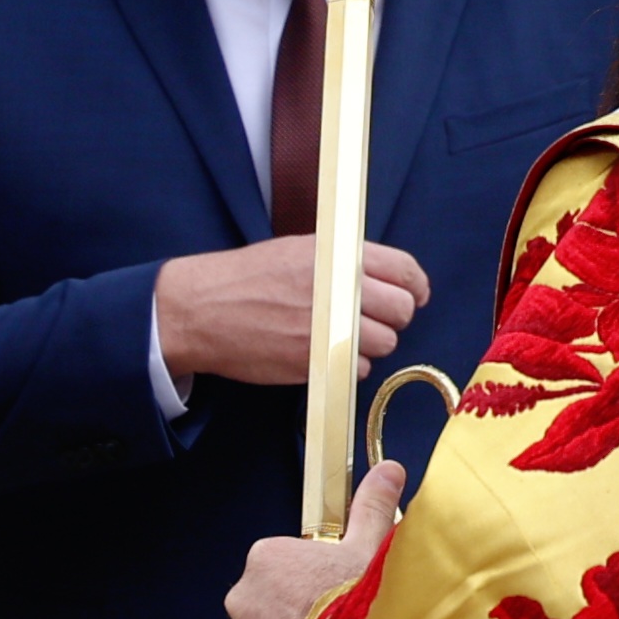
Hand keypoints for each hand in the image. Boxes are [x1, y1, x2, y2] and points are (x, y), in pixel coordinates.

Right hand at [153, 234, 425, 391]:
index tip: (415, 295)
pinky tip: (324, 351)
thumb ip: (345, 260)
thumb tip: (384, 277)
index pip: (404, 270)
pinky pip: (357, 367)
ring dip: (371, 343)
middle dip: (395, 317)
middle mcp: (339, 290)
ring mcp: (329, 328)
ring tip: (342, 336)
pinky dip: (348, 364)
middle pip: (401, 310)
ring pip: (384, 343)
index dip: (416, 285)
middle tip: (376, 319)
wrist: (201, 309)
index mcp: (338, 256)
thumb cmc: (246, 278)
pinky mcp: (317, 361)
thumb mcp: (298, 250)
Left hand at [227, 456, 404, 618]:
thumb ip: (372, 507)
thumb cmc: (359, 598)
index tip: (333, 592)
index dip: (311, 580)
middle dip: (295, 615)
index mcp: (266, 558)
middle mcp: (242, 598)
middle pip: (269, 605)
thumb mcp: (371, 546)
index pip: (282, 567)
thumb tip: (389, 469)